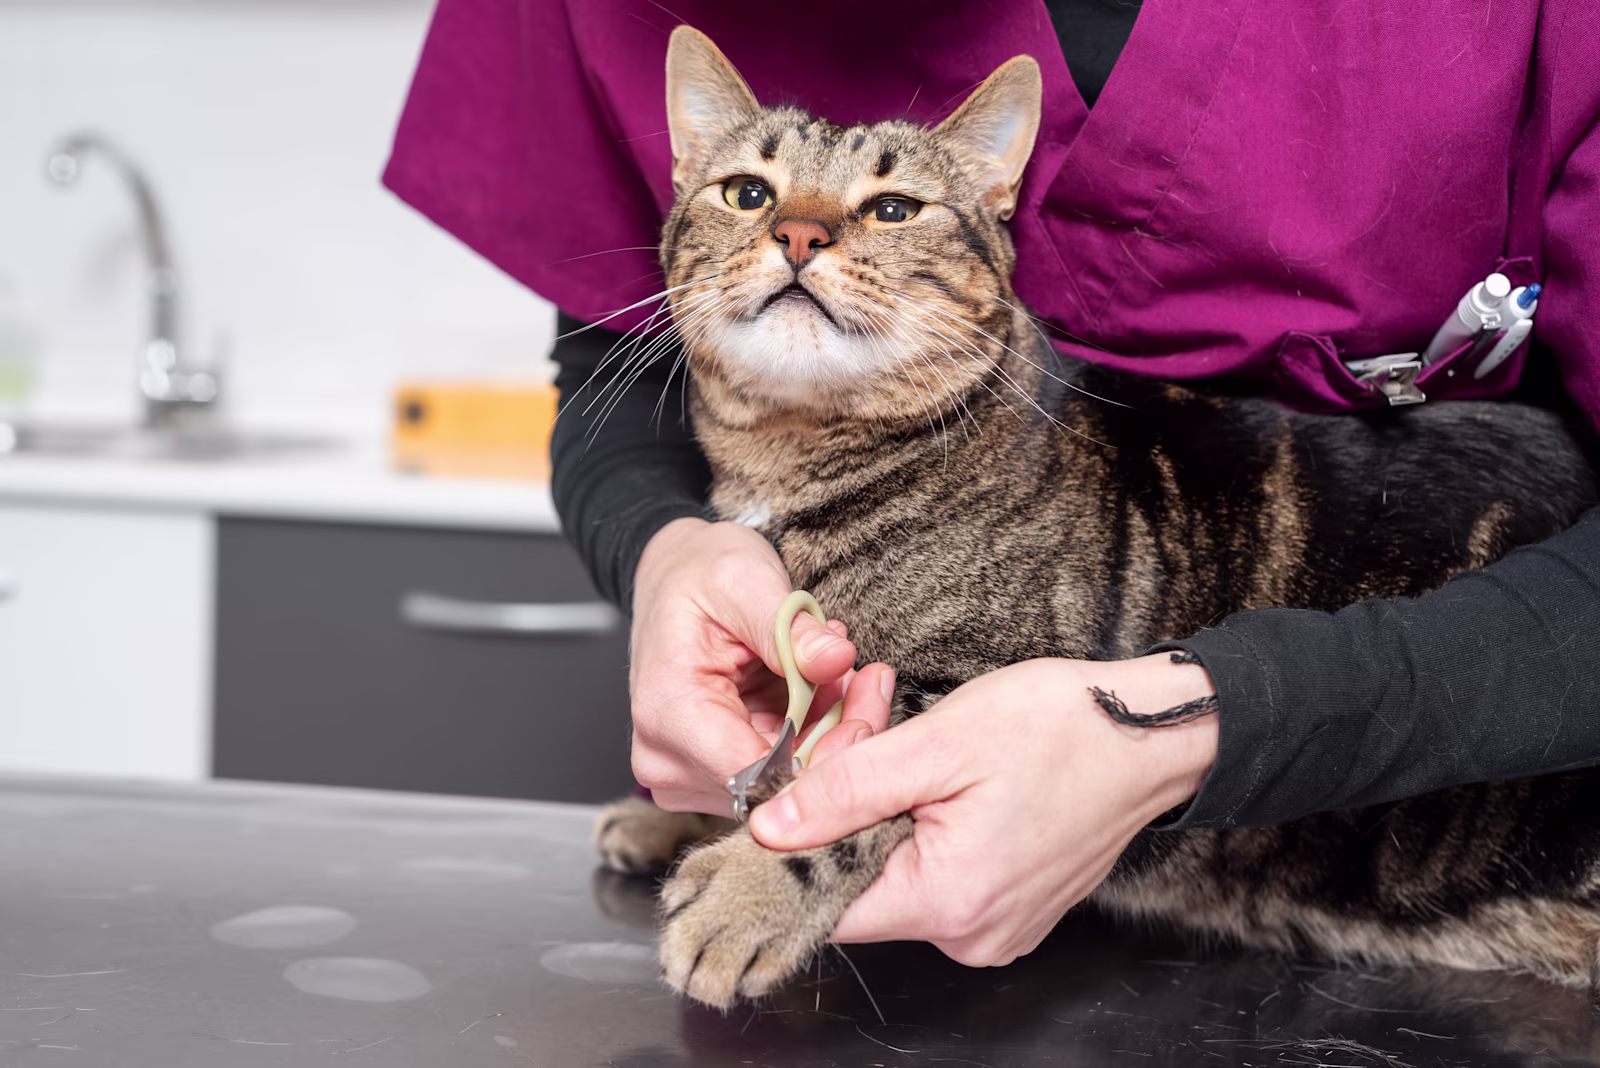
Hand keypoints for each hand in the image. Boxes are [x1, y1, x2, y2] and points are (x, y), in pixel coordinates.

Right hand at [628, 517, 895, 813]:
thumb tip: (836, 658)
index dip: (823, 750)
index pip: (757, 775)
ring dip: (825, 735)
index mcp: (668, 712)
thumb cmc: (700, 574)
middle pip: (775, 786)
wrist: (674, 577)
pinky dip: (809, 737)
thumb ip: (790, 626)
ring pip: (784, 785)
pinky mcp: (706, 776)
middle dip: (833, 737)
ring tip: (840, 677)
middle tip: (866, 680)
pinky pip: (777, 774)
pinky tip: (820, 692)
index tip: (863, 701)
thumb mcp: (747, 580)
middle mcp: (665, 759)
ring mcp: (683, 774)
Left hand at [749, 654, 1217, 966]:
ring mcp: (996, 927)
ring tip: (902, 734)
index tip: (803, 777)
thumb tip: (770, 829)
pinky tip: (936, 769)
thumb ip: (845, 790)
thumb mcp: (937, 742)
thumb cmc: (1061, 728)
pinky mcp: (1012, 908)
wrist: (1154, 732)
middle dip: (846, 802)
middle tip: (866, 720)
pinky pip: (938, 874)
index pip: (827, 901)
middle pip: (861, 881)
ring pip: (897, 872)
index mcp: (947, 903)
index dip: (798, 841)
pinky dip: (923, 822)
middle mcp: (970, 935)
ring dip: (883, 806)